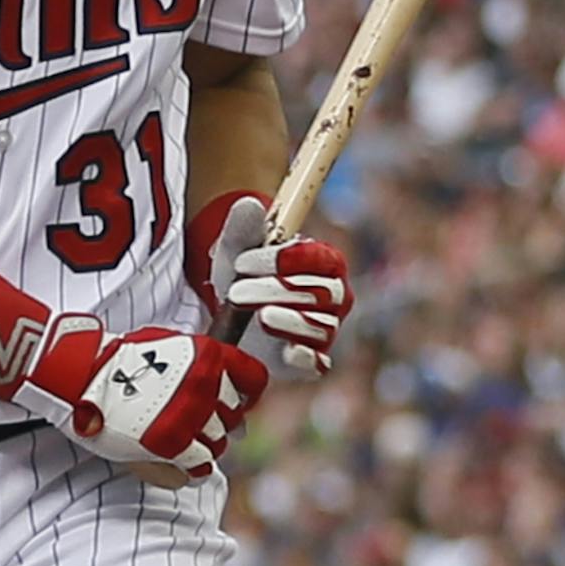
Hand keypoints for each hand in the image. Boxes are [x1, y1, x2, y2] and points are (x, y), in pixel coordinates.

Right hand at [16, 317, 267, 480]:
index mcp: (208, 355)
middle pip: (235, 417)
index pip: (253, 380)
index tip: (234, 403)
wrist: (81, 374)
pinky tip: (180, 461)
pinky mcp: (172, 443)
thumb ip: (205, 367)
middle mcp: (205, 384)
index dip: (246, 395)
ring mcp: (190, 415)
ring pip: (219, 444)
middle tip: (195, 423)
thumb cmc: (122, 360)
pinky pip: (200, 465)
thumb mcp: (171, 346)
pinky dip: (194, 467)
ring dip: (204, 445)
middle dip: (220, 423)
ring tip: (179, 438)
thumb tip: (238, 400)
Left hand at [187, 193, 353, 375]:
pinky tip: (282, 350)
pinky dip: (302, 356)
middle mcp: (334, 297)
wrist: (230, 318)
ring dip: (286, 320)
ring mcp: (325, 330)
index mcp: (324, 263)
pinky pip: (317, 362)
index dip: (286, 260)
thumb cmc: (243, 277)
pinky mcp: (311, 361)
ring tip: (256, 317)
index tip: (244, 262)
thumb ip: (243, 228)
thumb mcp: (236, 251)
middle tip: (238, 291)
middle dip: (277, 290)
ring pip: (321, 327)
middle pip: (323, 293)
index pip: (322, 259)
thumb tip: (249, 203)